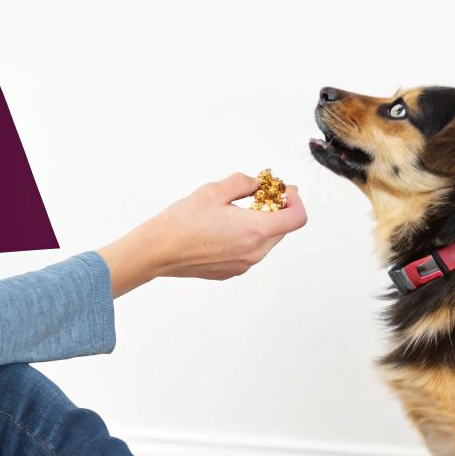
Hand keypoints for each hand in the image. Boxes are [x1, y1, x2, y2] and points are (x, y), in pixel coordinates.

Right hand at [97, 172, 307, 296]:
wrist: (158, 251)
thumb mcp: (214, 190)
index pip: (297, 217)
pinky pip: (250, 253)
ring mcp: (243, 264)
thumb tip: (258, 184)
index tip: (284, 190)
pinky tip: (225, 228)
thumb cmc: (182, 221)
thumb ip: (244, 183)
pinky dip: (247, 238)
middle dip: (278, 209)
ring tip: (239, 211)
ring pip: (267, 242)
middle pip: (283, 229)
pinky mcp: (231, 272)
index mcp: (255, 230)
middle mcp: (255, 252)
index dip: (295, 200)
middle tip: (260, 194)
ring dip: (262, 224)